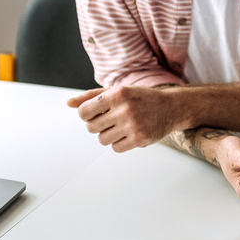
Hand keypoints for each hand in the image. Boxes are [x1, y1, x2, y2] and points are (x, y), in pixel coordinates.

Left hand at [67, 86, 181, 152]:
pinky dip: (119, 143)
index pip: (83, 112)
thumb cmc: (140, 98)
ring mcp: (133, 125)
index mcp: (117, 94)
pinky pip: (115, 148)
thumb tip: (69, 103)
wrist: (170, 107)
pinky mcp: (140, 139)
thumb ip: (91, 96)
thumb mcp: (117, 91)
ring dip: (108, 135)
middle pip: (91, 127)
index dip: (86, 115)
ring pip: (102, 140)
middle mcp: (125, 109)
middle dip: (97, 125)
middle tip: (110, 119)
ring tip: (120, 126)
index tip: (95, 113)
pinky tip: (128, 133)